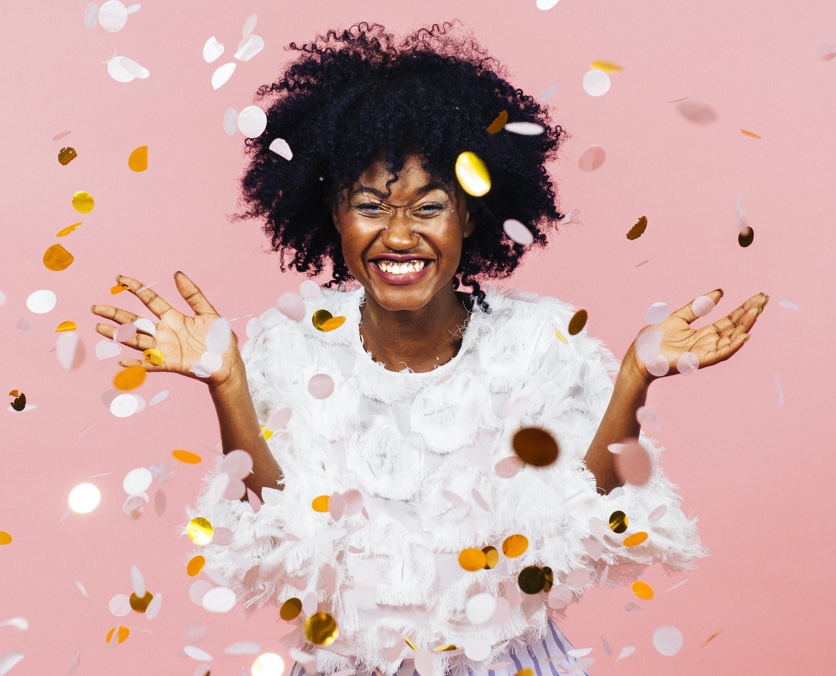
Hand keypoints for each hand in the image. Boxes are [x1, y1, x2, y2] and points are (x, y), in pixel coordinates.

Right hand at [91, 272, 241, 387]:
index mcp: (174, 317)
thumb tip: (177, 274)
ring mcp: (165, 348)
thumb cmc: (220, 339)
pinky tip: (122, 361)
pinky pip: (150, 363)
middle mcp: (165, 332)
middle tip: (96, 308)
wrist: (228, 362)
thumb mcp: (208, 313)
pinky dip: (137, 363)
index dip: (136, 288)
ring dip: (118, 335)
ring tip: (100, 327)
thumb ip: (193, 294)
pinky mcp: (170, 363)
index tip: (120, 278)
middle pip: (136, 321)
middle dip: (116, 314)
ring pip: (137, 340)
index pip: (150, 300)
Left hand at [622, 289, 767, 382]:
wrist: (640, 354)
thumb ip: (698, 306)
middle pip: (734, 328)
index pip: (729, 320)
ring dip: (744, 326)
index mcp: (704, 333)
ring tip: (755, 312)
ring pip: (730, 340)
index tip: (757, 298)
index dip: (743, 309)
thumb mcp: (679, 316)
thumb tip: (720, 292)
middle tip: (763, 300)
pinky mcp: (698, 361)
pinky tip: (744, 335)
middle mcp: (708, 343)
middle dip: (749, 315)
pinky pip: (719, 354)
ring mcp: (704, 352)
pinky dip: (733, 345)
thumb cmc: (656, 338)